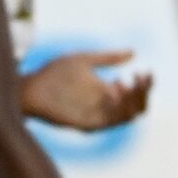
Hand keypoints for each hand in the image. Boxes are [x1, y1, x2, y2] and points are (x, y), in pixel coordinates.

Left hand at [20, 50, 151, 132]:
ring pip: (129, 116)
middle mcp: (105, 106)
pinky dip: (118, 107)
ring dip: (134, 100)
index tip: (146, 72)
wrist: (31, 88)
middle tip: (140, 77)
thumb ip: (107, 58)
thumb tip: (133, 52)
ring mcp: (98, 116)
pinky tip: (113, 88)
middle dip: (144, 93)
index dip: (145, 85)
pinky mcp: (88, 125)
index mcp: (106, 92)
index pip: (135, 94)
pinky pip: (111, 121)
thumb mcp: (84, 60)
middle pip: (137, 107)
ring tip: (127, 82)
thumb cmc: (53, 74)